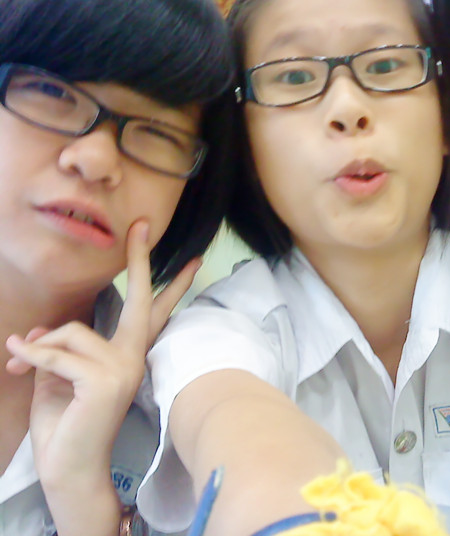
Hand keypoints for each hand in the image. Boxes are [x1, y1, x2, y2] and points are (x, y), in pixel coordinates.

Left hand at [4, 219, 200, 535]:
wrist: (68, 465)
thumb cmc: (64, 420)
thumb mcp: (58, 373)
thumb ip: (61, 346)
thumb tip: (43, 330)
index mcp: (128, 354)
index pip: (153, 312)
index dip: (170, 283)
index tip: (191, 258)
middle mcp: (133, 357)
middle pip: (141, 299)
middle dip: (142, 259)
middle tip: (145, 224)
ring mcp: (123, 368)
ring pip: (71, 331)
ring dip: (39, 348)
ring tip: (22, 364)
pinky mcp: (104, 380)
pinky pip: (55, 354)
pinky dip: (31, 358)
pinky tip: (18, 365)